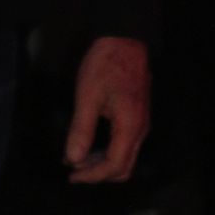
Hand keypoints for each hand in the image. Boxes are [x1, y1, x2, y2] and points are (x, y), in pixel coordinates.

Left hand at [64, 35, 149, 183]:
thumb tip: (73, 159)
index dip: (92, 176)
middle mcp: (141, 129)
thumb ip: (82, 129)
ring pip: (126, 156)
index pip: (114, 165)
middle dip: (99, 174)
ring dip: (104, 162)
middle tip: (75, 170)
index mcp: (130, 127)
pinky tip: (93, 142)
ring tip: (79, 158)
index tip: (71, 175)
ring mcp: (142, 122)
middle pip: (124, 167)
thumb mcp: (88, 96)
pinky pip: (126, 143)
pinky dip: (109, 150)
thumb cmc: (105, 65)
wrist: (124, 38)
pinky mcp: (138, 114)